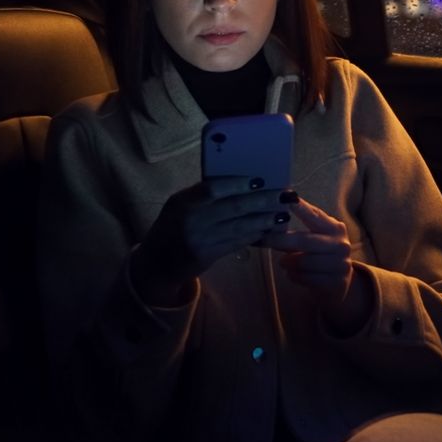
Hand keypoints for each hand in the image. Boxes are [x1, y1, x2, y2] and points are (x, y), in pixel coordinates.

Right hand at [131, 176, 292, 305]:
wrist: (157, 261)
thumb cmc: (173, 225)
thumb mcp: (180, 205)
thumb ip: (203, 195)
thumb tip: (242, 183)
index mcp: (183, 200)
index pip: (214, 187)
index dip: (240, 183)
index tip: (261, 180)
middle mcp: (191, 219)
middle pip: (233, 207)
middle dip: (263, 201)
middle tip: (284, 196)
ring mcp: (199, 239)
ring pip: (239, 227)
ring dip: (264, 220)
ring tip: (282, 215)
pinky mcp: (207, 255)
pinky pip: (236, 243)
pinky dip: (254, 236)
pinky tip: (268, 230)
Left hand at [260, 197, 372, 334]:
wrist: (338, 283)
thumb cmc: (318, 255)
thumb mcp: (314, 238)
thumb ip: (296, 230)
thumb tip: (269, 221)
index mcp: (334, 228)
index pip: (315, 214)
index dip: (300, 207)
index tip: (285, 197)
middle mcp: (340, 244)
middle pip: (304, 241)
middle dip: (280, 240)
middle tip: (264, 240)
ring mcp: (340, 264)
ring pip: (303, 262)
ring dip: (287, 262)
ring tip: (283, 262)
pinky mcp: (336, 282)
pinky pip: (305, 278)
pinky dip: (294, 276)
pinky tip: (292, 273)